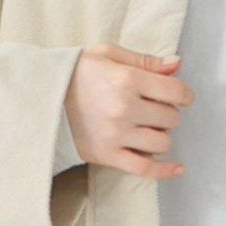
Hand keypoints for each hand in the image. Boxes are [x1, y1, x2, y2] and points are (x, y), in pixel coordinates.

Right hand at [64, 42, 193, 179]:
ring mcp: (116, 134)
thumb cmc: (78, 73)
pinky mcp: (107, 155)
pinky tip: (177, 168)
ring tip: (148, 128)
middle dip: (168, 113)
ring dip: (161, 136)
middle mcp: (124, 108)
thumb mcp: (108, 54)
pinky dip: (164, 171)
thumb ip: (145, 60)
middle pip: (170, 118)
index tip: (182, 96)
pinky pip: (145, 169)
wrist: (42, 97)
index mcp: (127, 79)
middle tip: (153, 109)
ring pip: (162, 143)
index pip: (175, 91)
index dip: (184, 94)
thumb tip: (177, 65)